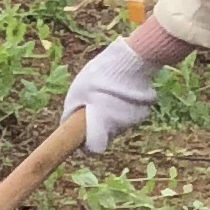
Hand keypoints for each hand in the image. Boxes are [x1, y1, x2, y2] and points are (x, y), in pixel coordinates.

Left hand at [63, 38, 163, 155]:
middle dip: (98, 124)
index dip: (86, 145)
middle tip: (93, 105)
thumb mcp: (77, 91)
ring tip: (107, 92)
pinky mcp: (143, 112)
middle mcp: (118, 128)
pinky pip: (128, 115)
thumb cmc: (100, 76)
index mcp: (101, 125)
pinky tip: (121, 91)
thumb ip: (71, 110)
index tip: (82, 137)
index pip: (94, 148)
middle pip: (105, 134)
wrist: (133, 60)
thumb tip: (66, 123)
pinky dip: (123, 108)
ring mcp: (133, 121)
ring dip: (111, 114)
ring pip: (117, 124)